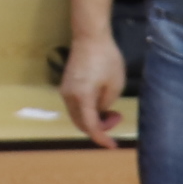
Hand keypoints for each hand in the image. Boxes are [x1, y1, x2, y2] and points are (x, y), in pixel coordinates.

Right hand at [62, 28, 127, 147]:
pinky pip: (76, 106)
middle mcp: (69, 96)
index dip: (102, 138)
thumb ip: (106, 104)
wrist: (89, 37)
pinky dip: (88, 111)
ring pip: (77, 116)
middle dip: (99, 128)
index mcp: (82, 97)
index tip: (113, 145)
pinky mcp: (66, 85)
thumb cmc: (106, 59)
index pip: (90, 126)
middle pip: (81, 124)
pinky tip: (101, 103)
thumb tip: (100, 112)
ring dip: (93, 119)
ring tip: (111, 110)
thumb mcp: (115, 85)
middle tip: (117, 118)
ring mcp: (65, 90)